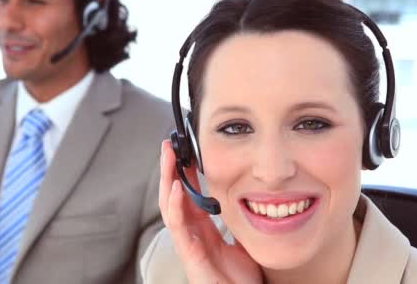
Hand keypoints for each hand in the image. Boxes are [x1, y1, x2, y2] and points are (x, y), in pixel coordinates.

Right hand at [159, 140, 262, 283]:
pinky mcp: (190, 256)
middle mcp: (190, 235)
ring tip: (168, 157)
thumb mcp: (242, 240)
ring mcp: (187, 245)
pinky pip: (178, 228)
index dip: (182, 173)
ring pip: (170, 207)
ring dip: (167, 180)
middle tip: (169, 145)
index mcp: (201, 229)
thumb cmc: (241, 278)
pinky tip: (176, 187)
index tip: (183, 150)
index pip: (186, 194)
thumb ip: (237, 221)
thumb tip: (248, 197)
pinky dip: (175, 206)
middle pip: (173, 196)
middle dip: (169, 170)